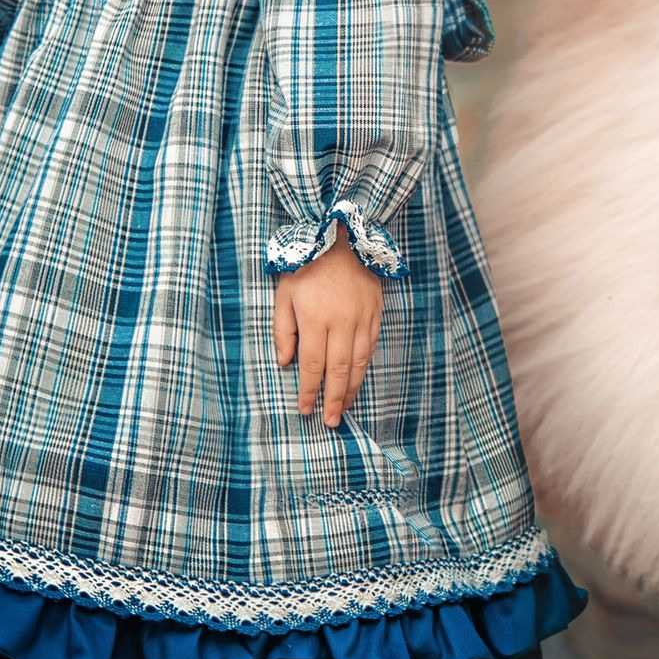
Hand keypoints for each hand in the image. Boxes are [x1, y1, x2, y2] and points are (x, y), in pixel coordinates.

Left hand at [272, 233, 383, 427]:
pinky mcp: (375, 312)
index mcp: (315, 318)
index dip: (309, 391)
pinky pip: (371, 347)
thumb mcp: (284, 293)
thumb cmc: (307, 264)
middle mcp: (341, 321)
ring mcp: (361, 318)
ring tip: (344, 408)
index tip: (305, 409)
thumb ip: (283, 329)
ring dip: (351, 389)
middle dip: (334, 400)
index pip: (312, 365)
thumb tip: (286, 363)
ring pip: (359, 363)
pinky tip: (357, 380)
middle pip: (339, 371)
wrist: (342, 236)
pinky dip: (364, 368)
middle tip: (330, 422)